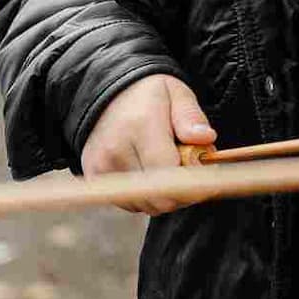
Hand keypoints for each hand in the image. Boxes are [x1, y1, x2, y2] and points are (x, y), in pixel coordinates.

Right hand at [80, 75, 216, 213]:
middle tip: (188, 172)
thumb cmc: (150, 96)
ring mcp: (101, 165)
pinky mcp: (93, 176)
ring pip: (145, 204)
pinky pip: (129, 203)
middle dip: (182, 192)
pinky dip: (145, 196)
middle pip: (158, 195)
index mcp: (141, 125)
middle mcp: (116, 148)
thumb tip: (205, 138)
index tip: (205, 173)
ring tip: (167, 169)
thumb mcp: (177, 94)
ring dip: (164, 196)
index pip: (170, 172)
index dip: (193, 180)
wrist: (108, 94)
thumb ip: (191, 117)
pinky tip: (149, 175)